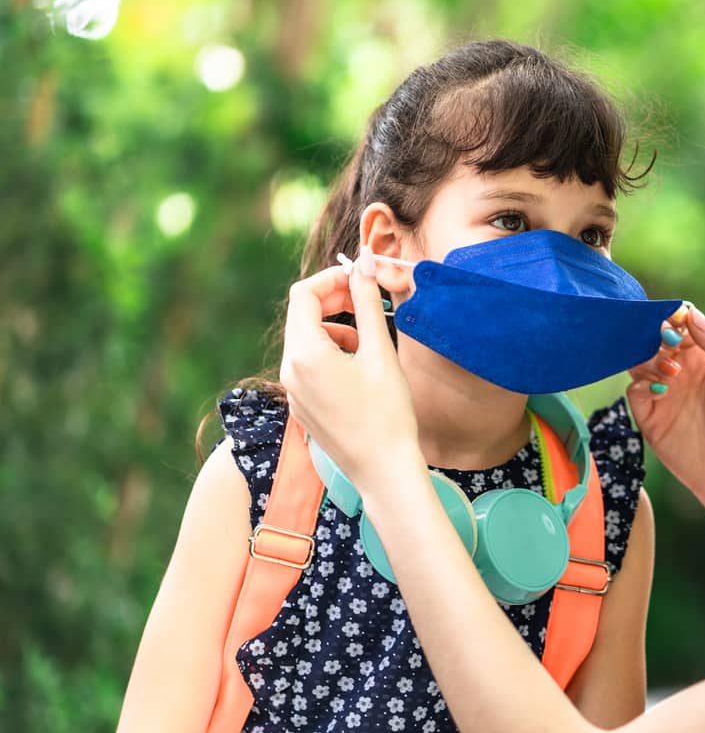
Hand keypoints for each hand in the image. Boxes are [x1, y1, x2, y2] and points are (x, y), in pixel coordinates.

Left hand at [279, 247, 422, 493]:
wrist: (384, 470)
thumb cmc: (387, 412)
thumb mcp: (380, 351)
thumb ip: (368, 303)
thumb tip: (364, 262)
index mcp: (305, 353)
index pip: (304, 294)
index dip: (332, 279)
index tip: (361, 279)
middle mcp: (290, 371)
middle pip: (302, 316)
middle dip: (334, 301)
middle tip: (367, 300)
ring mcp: (293, 392)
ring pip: (307, 341)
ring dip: (336, 329)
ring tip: (369, 342)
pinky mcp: (302, 406)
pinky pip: (309, 366)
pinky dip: (332, 354)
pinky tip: (361, 369)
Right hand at [627, 306, 704, 511]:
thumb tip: (692, 314)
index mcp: (704, 358)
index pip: (683, 326)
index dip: (675, 317)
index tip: (673, 316)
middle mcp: (680, 371)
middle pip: (655, 340)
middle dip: (655, 335)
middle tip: (666, 343)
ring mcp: (662, 393)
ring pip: (640, 361)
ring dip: (649, 359)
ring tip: (670, 373)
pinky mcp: (648, 416)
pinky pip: (633, 390)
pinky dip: (641, 385)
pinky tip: (660, 391)